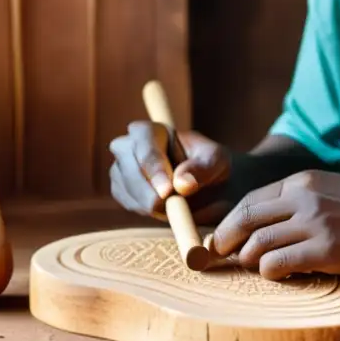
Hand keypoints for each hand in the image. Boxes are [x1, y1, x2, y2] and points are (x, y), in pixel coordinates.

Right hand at [109, 122, 232, 223]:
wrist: (209, 187)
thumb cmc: (212, 166)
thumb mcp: (217, 161)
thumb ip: (202, 169)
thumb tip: (181, 184)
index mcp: (152, 130)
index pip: (145, 144)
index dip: (154, 168)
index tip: (167, 191)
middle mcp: (130, 145)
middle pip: (127, 164)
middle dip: (145, 188)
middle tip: (165, 206)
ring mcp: (122, 167)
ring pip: (123, 185)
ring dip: (146, 202)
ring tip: (173, 206)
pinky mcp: (122, 189)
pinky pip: (126, 201)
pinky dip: (143, 209)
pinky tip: (163, 210)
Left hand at [210, 170, 339, 279]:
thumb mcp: (326, 189)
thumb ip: (293, 199)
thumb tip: (254, 222)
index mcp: (301, 181)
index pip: (249, 201)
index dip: (229, 222)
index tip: (220, 239)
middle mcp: (303, 198)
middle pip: (245, 220)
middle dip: (226, 241)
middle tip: (221, 257)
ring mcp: (314, 223)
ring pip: (258, 245)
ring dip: (250, 261)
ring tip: (258, 268)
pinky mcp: (325, 250)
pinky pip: (277, 264)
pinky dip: (270, 272)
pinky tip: (281, 274)